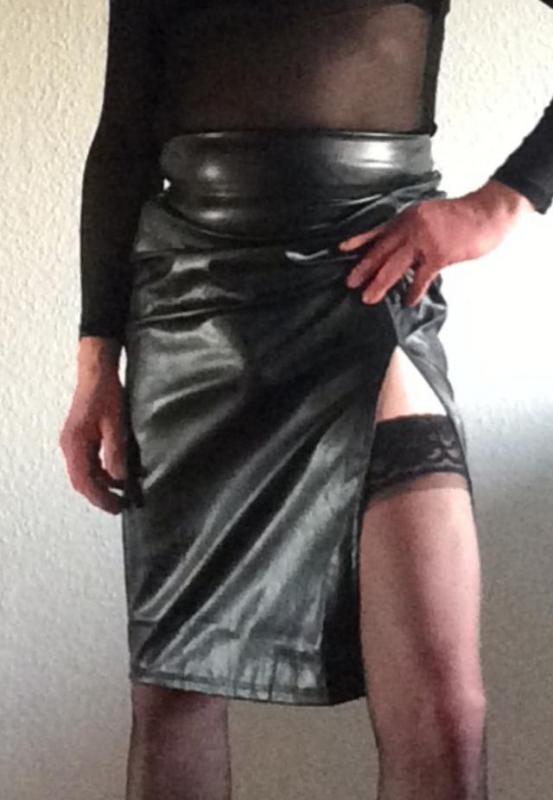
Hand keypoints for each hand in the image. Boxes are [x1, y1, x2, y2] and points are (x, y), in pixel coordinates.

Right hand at [59, 367, 128, 514]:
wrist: (97, 372)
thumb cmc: (105, 394)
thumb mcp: (116, 424)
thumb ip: (116, 452)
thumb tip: (119, 478)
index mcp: (75, 444)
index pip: (85, 481)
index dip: (100, 498)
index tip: (116, 508)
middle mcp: (70, 446)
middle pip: (83, 481)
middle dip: (101, 495)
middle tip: (122, 506)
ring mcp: (74, 442)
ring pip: (86, 473)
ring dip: (104, 484)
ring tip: (125, 492)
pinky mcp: (81, 438)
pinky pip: (90, 462)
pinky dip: (104, 471)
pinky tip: (121, 473)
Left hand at [339, 179, 533, 306]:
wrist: (486, 212)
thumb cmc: (460, 217)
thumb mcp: (429, 216)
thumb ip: (412, 230)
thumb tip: (398, 250)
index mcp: (408, 217)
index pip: (379, 231)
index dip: (360, 241)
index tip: (342, 249)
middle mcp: (412, 227)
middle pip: (382, 251)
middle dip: (364, 268)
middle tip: (350, 283)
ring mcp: (425, 240)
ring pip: (395, 265)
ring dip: (380, 283)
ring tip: (368, 298)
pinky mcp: (440, 254)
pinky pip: (422, 276)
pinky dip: (414, 290)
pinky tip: (407, 301)